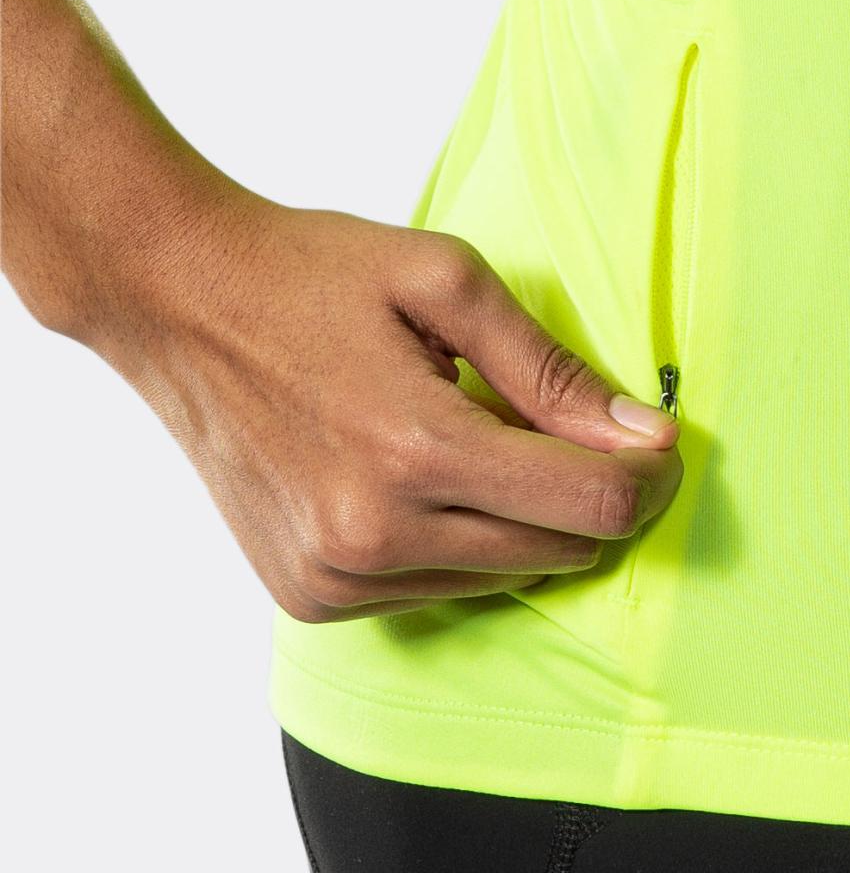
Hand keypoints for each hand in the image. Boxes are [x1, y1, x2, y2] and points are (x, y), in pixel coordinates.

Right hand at [90, 193, 681, 621]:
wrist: (172, 297)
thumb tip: (645, 435)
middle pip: (560, 551)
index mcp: (417, 450)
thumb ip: (554, 370)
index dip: (648, 477)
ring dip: (517, 522)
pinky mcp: (312, 598)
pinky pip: (439, 593)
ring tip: (464, 440)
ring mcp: (337, 578)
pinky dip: (456, 545)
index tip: (653, 444)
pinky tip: (414, 479)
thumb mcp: (447, 284)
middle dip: (586, 495)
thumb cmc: (309, 274)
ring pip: (505, 580)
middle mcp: (375, 535)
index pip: (594, 506)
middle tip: (563, 430)